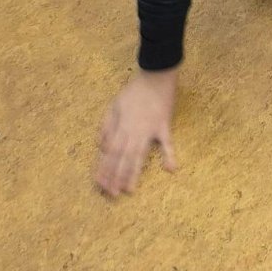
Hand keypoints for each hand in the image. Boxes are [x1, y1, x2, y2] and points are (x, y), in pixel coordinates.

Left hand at [95, 68, 178, 196]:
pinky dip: (170, 155)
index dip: (104, 169)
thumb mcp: (114, 106)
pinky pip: (167, 142)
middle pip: (122, 158)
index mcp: (120, 127)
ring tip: (129, 190)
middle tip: (111, 194)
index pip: (109, 153)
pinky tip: (171, 168)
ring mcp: (149, 130)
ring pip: (138, 156)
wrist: (155, 75)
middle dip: (115, 177)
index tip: (100, 184)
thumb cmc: (134, 90)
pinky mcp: (164, 126)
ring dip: (133, 173)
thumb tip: (100, 146)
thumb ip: (106, 126)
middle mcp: (133, 132)